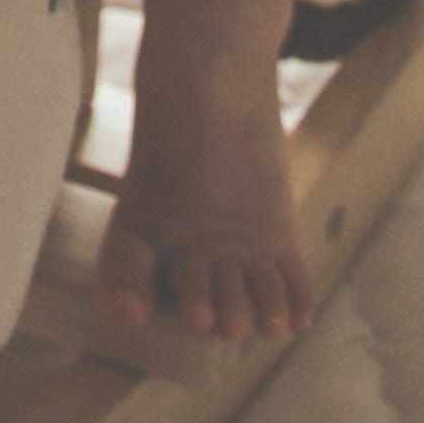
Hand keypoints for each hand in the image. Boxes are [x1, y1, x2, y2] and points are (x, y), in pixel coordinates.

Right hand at [97, 59, 313, 346]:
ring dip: (258, 311)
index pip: (132, 285)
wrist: (216, 99)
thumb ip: (134, 230)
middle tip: (216, 320)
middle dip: (211, 311)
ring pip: (246, 298)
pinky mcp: (274, 244)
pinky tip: (297, 317)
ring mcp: (234, 255)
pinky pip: (286, 282)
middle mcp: (188, 262)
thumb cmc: (174, 134)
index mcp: (144, 247)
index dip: (133, 301)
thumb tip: (125, 307)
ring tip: (269, 323)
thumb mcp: (143, 185)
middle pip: (199, 301)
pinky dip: (294, 301)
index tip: (143, 312)